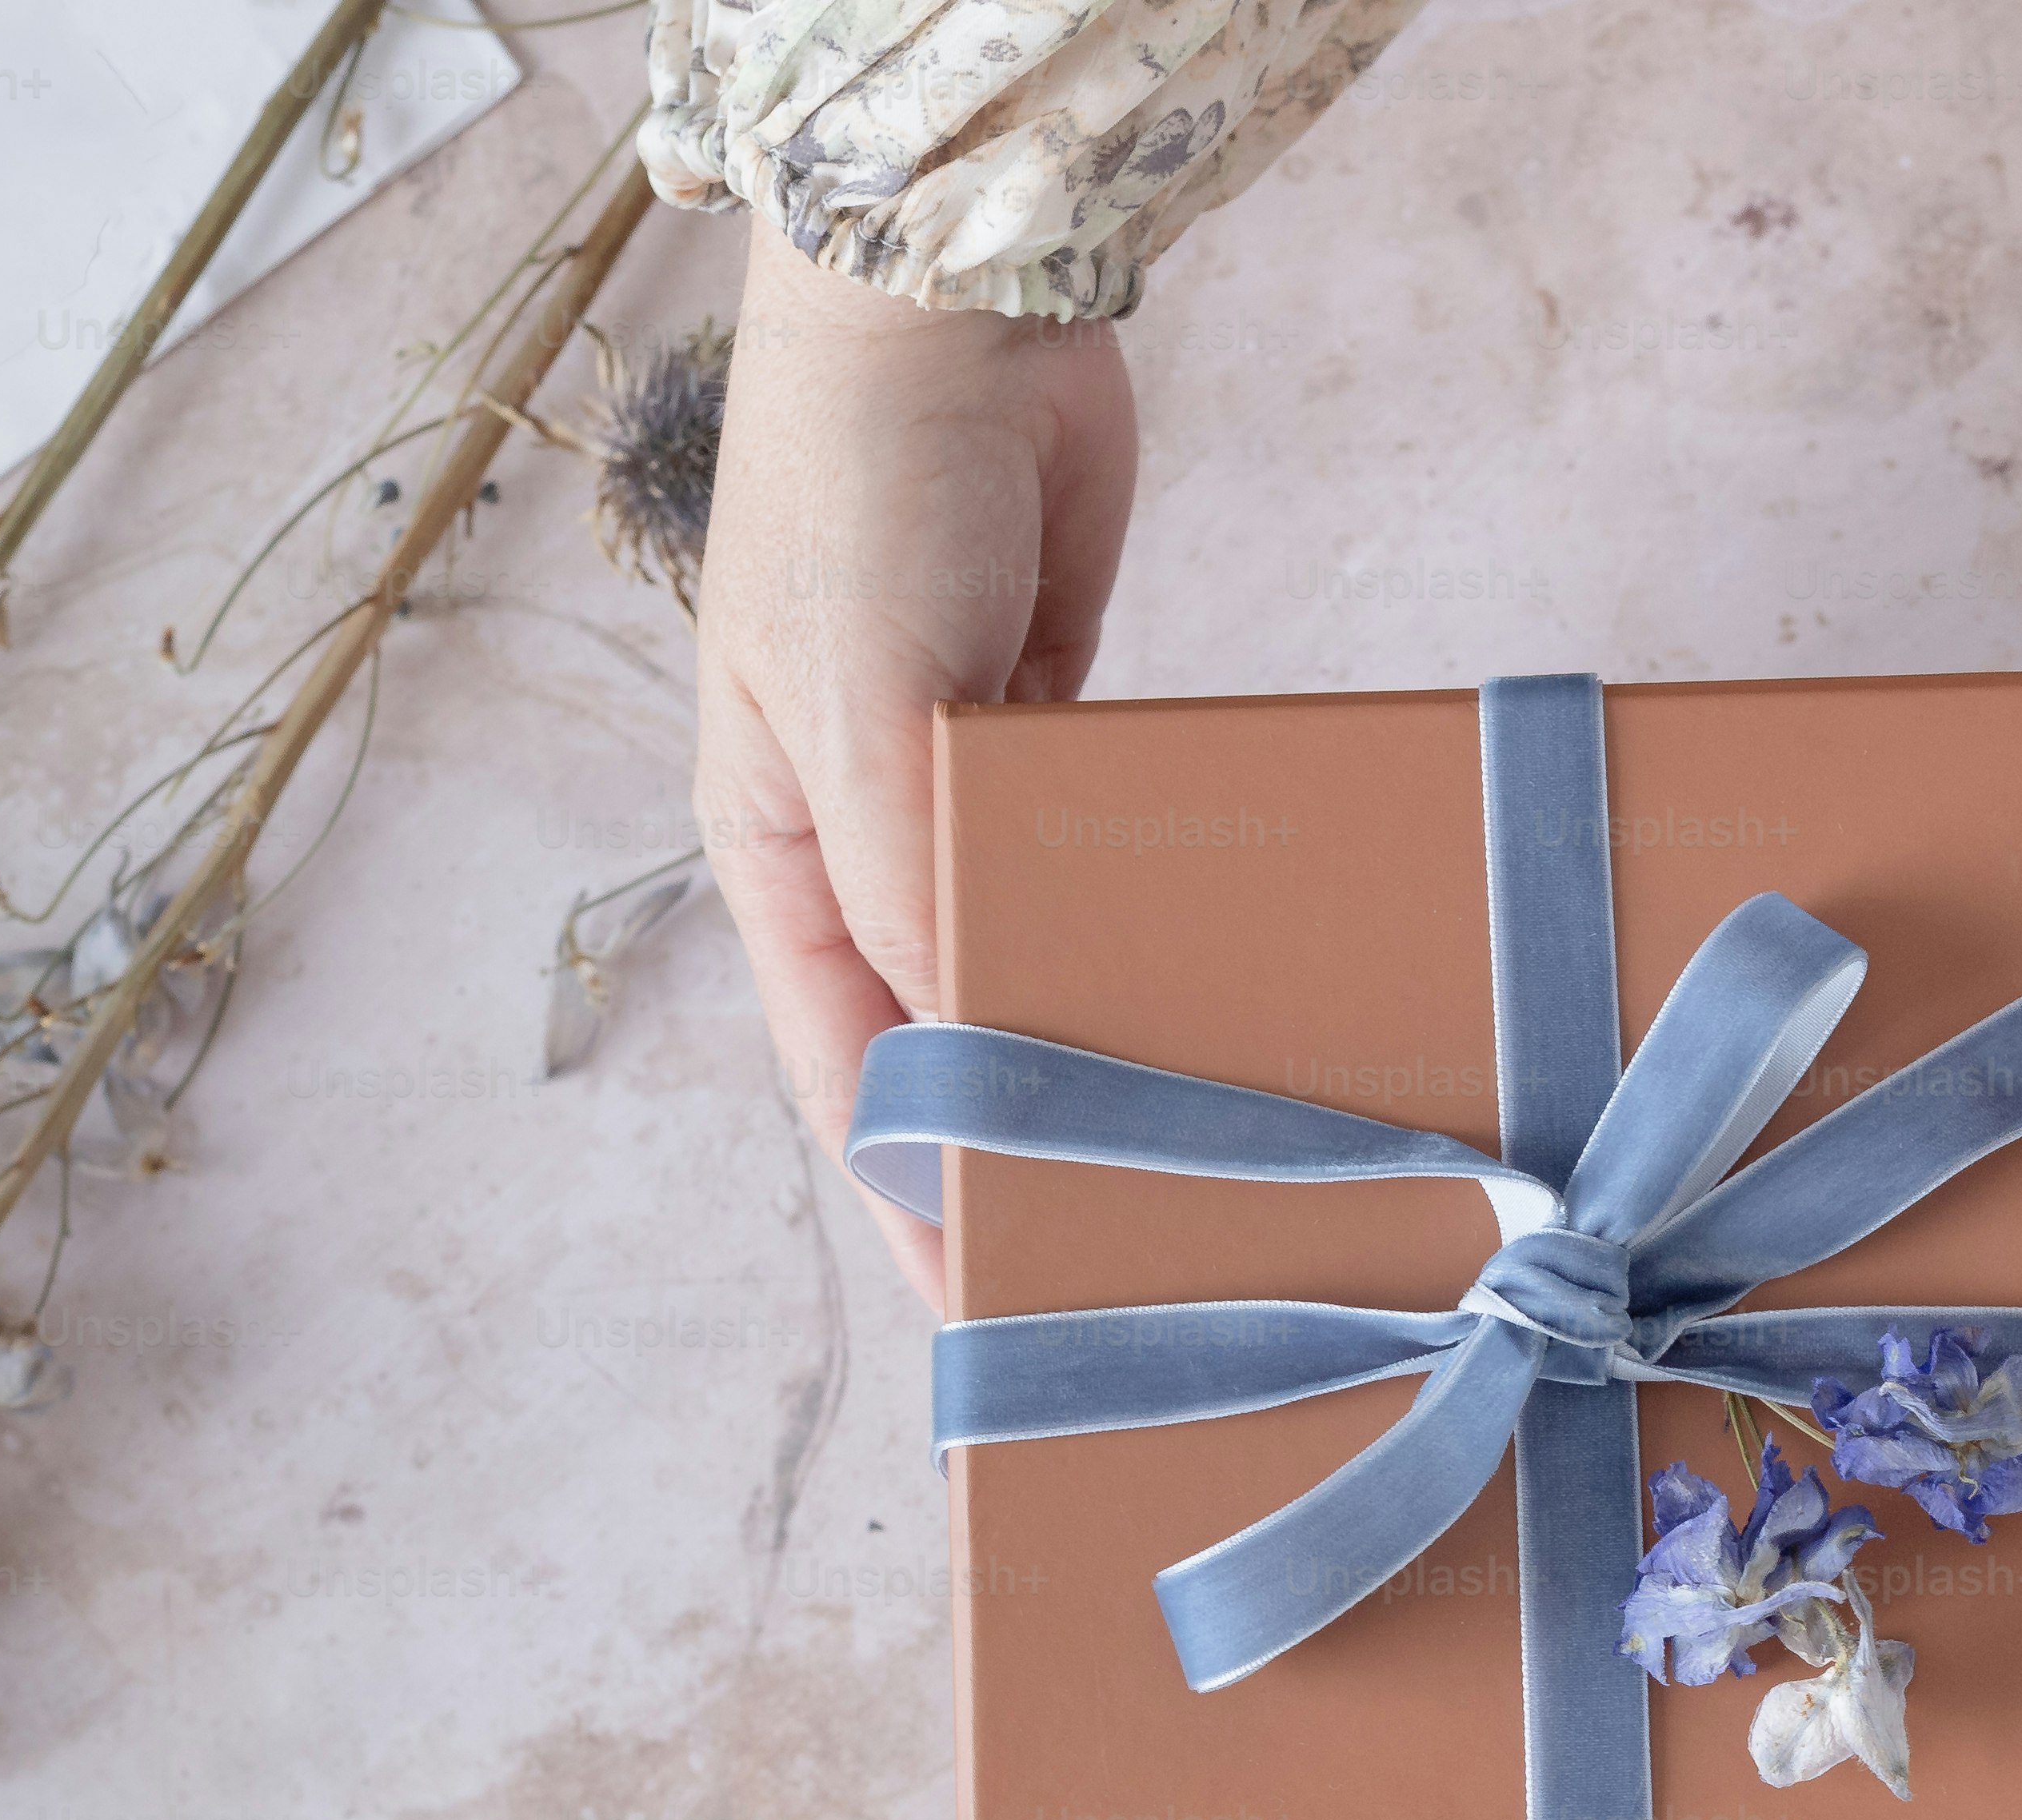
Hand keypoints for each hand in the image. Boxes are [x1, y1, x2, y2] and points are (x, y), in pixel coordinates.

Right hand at [692, 223, 1139, 1313]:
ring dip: (1118, 1043)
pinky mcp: (1071, 722)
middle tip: (1140, 1262)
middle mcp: (873, 840)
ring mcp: (975, 783)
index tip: (997, 1310)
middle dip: (1032, 1144)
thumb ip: (910, 885)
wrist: (948, 307)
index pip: (855, 1075)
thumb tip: (974, 1046)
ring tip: (1210, 1159)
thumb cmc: (857, 501)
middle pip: (960, 1033)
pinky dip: (1166, 924)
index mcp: (780, 858)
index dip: (922, 1197)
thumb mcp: (861, 713)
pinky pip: (1119, 858)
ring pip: (1051, 955)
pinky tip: (1242, 998)